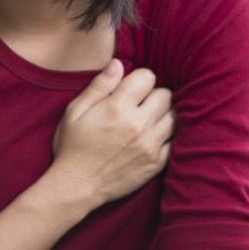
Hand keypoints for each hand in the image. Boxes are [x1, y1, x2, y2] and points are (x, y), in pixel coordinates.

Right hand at [50, 59, 174, 206]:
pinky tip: (153, 136)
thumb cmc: (73, 146)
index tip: (131, 89)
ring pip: (175, 116)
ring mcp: (150, 145)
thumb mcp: (75, 111)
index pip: (148, 77)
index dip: (139, 80)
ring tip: (148, 119)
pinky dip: (167, 135)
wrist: (77, 186)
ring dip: (163, 114)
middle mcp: (139, 124)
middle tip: (140, 104)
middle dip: (154, 95)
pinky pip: (175, 140)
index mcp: (118, 107)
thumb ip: (100, 85)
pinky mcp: (157, 163)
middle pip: (166, 94)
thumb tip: (118, 63)